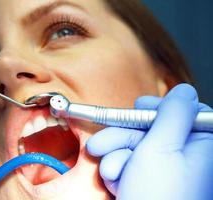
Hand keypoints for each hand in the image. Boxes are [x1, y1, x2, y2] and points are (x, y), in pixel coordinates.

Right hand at [86, 84, 212, 199]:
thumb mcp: (163, 148)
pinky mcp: (145, 179)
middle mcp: (184, 156)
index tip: (140, 109)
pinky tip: (115, 182)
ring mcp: (163, 169)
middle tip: (103, 143)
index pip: (185, 112)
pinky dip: (118, 169)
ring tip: (112, 173)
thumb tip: (184, 91)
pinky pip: (129, 163)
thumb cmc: (157, 198)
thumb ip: (174, 114)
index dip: (160, 109)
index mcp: (200, 146)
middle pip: (152, 129)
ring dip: (116, 156)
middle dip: (123, 136)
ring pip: (135, 145)